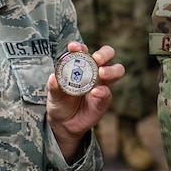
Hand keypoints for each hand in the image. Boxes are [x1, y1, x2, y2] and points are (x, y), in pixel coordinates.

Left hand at [46, 42, 124, 160]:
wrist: (64, 123)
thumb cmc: (60, 102)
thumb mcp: (54, 94)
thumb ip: (54, 86)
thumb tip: (53, 77)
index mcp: (81, 65)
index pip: (84, 50)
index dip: (80, 46)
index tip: (73, 47)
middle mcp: (94, 71)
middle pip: (107, 55)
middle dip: (104, 53)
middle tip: (96, 58)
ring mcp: (102, 84)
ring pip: (117, 70)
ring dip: (110, 70)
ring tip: (102, 73)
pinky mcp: (105, 99)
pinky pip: (108, 92)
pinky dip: (103, 91)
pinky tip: (94, 93)